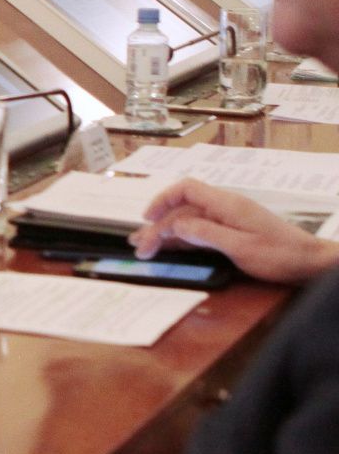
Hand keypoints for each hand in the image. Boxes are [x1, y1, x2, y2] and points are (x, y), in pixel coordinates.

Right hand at [128, 178, 338, 283]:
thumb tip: (175, 225)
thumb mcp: (240, 247)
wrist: (311, 263)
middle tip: (141, 247)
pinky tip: (170, 248)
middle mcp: (225, 208)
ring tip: (146, 247)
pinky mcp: (233, 233)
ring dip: (167, 233)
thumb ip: (205, 234)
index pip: (186, 189)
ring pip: (189, 221)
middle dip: (159, 226)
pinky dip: (183, 239)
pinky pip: (201, 232)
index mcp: (226, 204)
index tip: (147, 218)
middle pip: (183, 210)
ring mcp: (229, 220)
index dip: (162, 200)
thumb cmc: (280, 255)